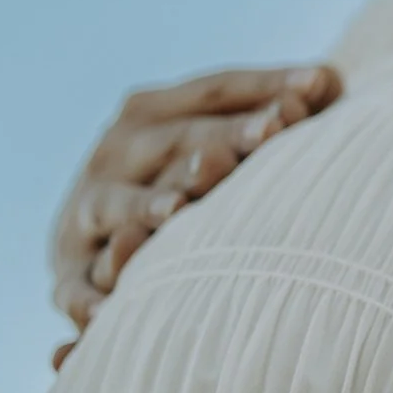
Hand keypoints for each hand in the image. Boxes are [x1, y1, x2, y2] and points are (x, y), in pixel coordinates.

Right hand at [50, 64, 340, 346]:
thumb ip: (275, 113)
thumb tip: (323, 81)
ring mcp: (86, 216)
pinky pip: (75, 291)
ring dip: (145, 208)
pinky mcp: (69, 277)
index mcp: (151, 113)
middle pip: (173, 141)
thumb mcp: (222, 141)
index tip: (318, 86)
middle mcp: (113, 155)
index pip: (214, 91)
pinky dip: (88, 301)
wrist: (101, 245)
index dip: (264, 86)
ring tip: (178, 210)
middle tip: (269, 133)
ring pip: (116, 207)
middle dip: (220, 138)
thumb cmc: (193, 184)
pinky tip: (110, 312)